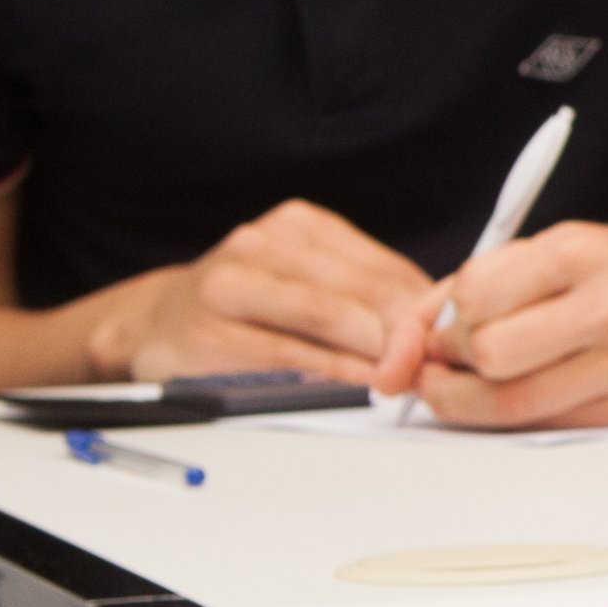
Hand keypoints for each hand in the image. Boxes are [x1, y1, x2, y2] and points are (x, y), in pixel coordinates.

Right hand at [79, 200, 435, 383]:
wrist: (155, 323)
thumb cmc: (245, 306)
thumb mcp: (306, 282)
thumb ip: (364, 296)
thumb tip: (435, 325)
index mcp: (298, 226)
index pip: (382, 266)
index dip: (425, 306)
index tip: (451, 337)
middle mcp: (262, 244)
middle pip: (361, 288)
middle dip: (406, 331)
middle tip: (431, 362)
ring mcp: (230, 283)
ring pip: (327, 315)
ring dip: (376, 350)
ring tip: (401, 374)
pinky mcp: (208, 330)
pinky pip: (288, 351)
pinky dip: (335, 369)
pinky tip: (361, 380)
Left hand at [383, 219, 607, 428]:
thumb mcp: (540, 254)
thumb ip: (459, 293)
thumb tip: (396, 357)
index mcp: (581, 252)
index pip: (476, 297)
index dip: (441, 321)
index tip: (443, 328)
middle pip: (492, 354)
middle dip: (453, 363)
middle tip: (450, 360)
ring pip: (514, 404)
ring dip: (468, 400)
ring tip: (465, 383)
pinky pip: (546, 425)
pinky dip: (513, 416)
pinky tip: (519, 390)